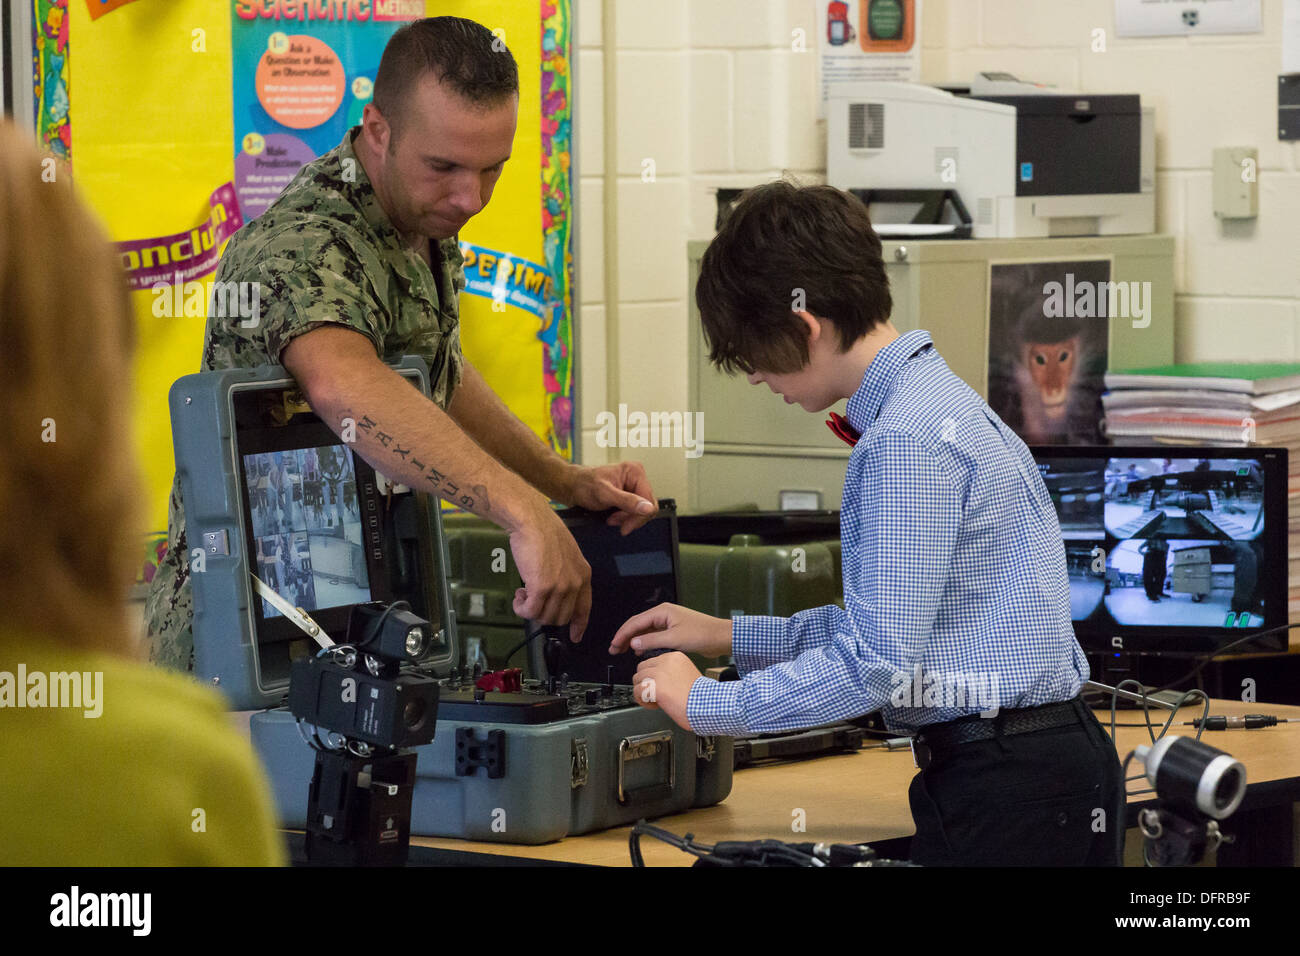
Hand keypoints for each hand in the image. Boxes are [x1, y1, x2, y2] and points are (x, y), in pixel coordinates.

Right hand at [508, 499, 591, 641]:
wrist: (532, 521)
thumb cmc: (544, 533)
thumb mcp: (565, 555)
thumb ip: (565, 576)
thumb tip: (553, 596)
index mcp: (584, 575)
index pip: (585, 608)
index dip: (579, 625)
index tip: (575, 636)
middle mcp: (575, 584)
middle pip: (561, 617)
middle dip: (544, 614)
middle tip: (531, 601)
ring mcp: (560, 587)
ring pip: (545, 617)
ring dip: (531, 611)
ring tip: (523, 595)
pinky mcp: (542, 588)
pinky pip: (531, 611)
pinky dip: (521, 609)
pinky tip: (518, 596)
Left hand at [565, 462, 656, 534]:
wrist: (572, 487)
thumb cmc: (584, 485)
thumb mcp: (605, 494)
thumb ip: (627, 501)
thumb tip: (648, 508)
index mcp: (635, 472)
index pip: (650, 501)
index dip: (638, 516)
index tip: (625, 526)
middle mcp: (637, 477)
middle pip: (647, 507)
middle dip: (631, 518)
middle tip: (614, 521)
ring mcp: (633, 486)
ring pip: (642, 511)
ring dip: (626, 519)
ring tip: (611, 519)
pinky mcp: (629, 494)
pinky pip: (635, 511)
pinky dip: (624, 518)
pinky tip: (613, 517)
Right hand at [609, 602, 732, 658]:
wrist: (720, 637)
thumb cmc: (702, 634)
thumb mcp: (674, 639)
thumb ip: (652, 641)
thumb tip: (634, 643)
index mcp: (662, 612)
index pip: (636, 622)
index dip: (622, 634)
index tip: (614, 645)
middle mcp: (664, 615)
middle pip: (638, 625)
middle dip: (625, 637)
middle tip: (614, 649)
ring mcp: (668, 622)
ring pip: (645, 631)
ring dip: (634, 641)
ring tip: (623, 651)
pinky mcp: (673, 631)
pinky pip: (654, 636)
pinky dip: (645, 643)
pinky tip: (640, 651)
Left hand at [632, 651, 700, 730]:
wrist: (707, 706)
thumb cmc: (701, 697)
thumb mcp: (686, 674)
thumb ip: (670, 672)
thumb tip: (655, 678)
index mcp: (675, 657)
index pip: (652, 662)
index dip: (654, 677)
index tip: (662, 687)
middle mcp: (666, 661)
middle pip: (641, 669)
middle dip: (646, 683)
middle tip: (657, 694)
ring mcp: (659, 673)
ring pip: (637, 680)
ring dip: (644, 692)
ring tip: (657, 700)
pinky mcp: (654, 686)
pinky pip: (637, 692)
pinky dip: (643, 701)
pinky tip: (655, 705)